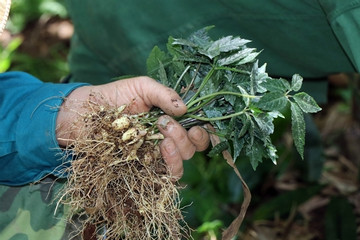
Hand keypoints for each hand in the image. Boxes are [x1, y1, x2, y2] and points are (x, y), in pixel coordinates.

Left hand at [56, 76, 209, 178]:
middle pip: (195, 145)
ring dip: (180, 148)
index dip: (207, 129)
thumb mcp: (142, 86)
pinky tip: (161, 148)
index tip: (202, 125)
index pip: (198, 128)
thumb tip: (185, 109)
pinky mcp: (145, 166)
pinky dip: (171, 163)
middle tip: (167, 122)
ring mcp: (157, 153)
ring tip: (164, 136)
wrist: (86, 113)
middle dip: (188, 135)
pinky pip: (168, 174)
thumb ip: (164, 94)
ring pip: (184, 159)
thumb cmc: (115, 96)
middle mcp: (169, 136)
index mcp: (172, 118)